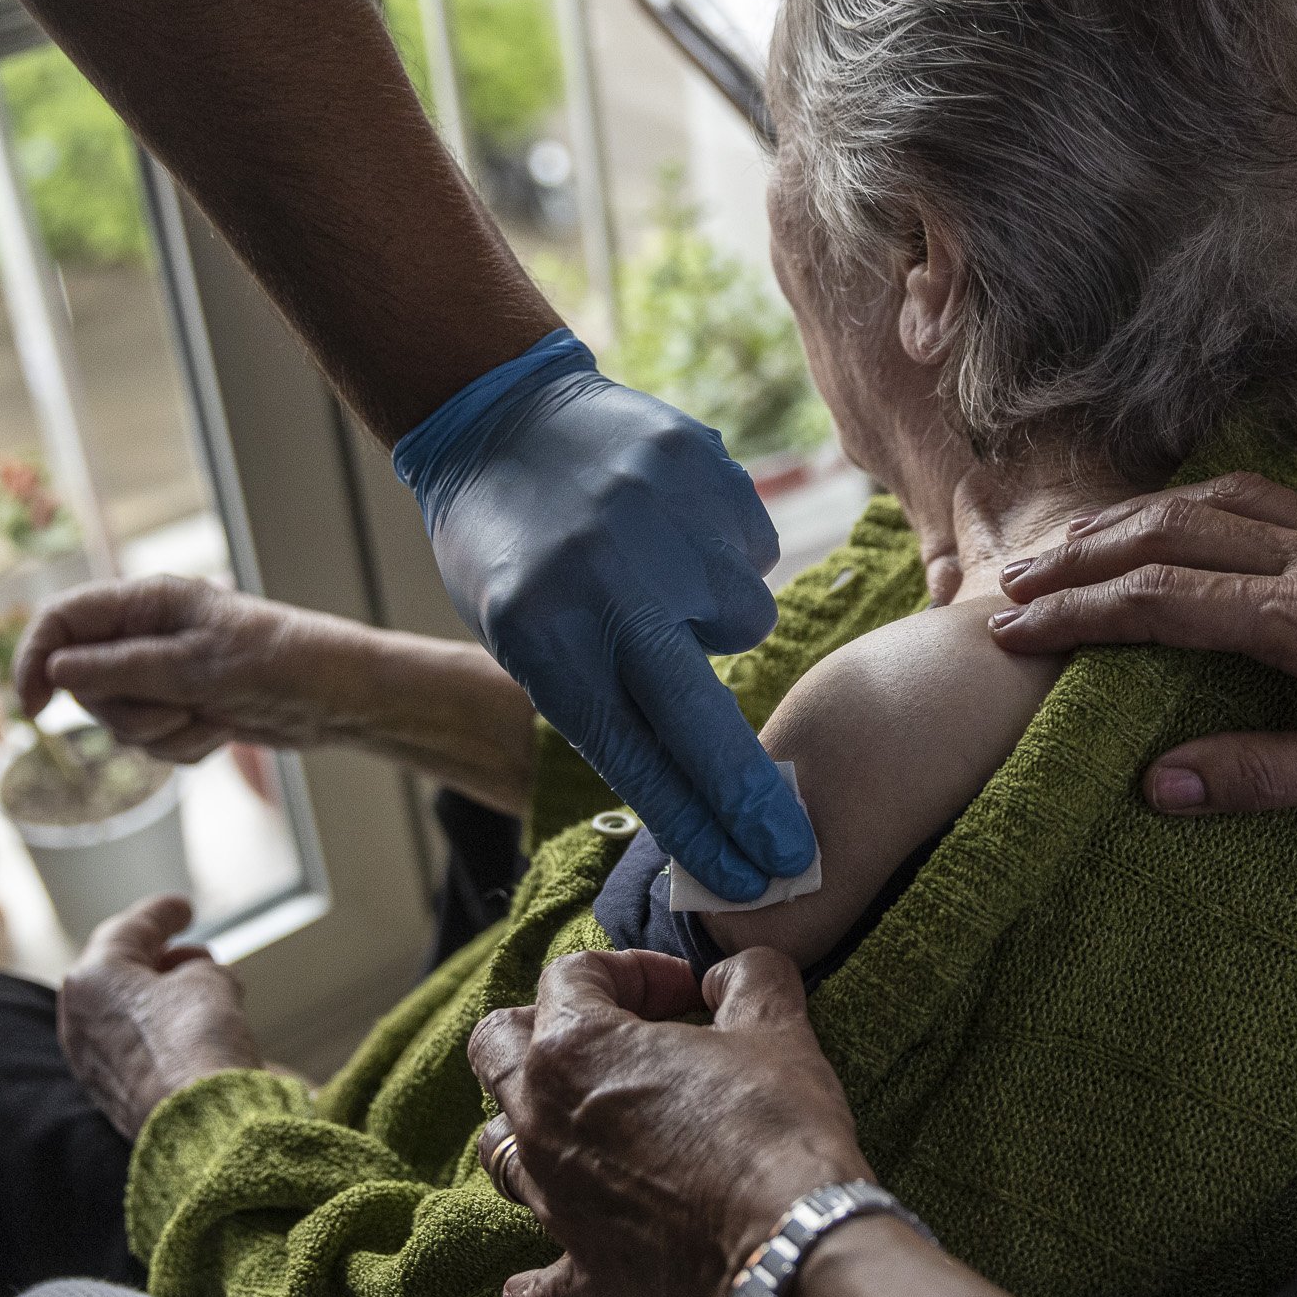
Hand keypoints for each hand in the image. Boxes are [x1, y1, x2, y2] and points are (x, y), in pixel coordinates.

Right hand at [14, 578, 339, 764]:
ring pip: (118, 722)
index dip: (35, 660)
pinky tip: (222, 730)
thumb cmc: (277, 662)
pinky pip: (152, 743)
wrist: (336, 698)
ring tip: (211, 716)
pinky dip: (183, 747)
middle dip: (127, 712)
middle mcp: (147, 634)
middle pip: (84, 684)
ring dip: (161, 734)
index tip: (34, 708)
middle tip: (180, 706)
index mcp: (147, 601)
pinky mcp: (182, 708)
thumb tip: (54, 669)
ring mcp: (164, 673)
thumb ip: (120, 667)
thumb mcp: (195, 665)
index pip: (60, 621)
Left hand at [57, 897, 262, 1137]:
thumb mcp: (210, 981)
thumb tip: (192, 978)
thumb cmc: (198, 1041)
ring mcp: (88, 1058)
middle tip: (195, 953)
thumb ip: (197, 968)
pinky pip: (131, 1045)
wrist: (199, 1122)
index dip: (164, 913)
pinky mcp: (106, 1092)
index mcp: (93, 975)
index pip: (131, 929)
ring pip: (124, 1011)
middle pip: (120, 972)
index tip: (185, 908)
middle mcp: (77, 1015)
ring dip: (161, 997)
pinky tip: (191, 1031)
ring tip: (204, 993)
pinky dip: (158, 1029)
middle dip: (160, 959)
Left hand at [405, 344, 811, 902]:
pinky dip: (723, 557)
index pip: (631, 756)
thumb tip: (704, 788)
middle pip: (699, 720)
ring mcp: (662, 521)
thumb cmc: (516, 554)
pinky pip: (752, 552)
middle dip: (748, 799)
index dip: (693, 826)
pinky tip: (672, 531)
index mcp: (543, 636)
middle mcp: (607, 583)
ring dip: (714, 618)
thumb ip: (606, 697)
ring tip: (657, 579)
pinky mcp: (706, 472)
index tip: (745, 877)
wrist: (506, 418)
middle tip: (791, 855)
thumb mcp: (524, 636)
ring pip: (743, 619)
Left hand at [466, 949, 869, 1296]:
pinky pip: (537, 1280)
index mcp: (573, 1047)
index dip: (633, 970)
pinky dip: (533, 1280)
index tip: (688, 992)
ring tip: (580, 1122)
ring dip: (526, 1123)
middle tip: (615, 1037)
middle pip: (494, 1048)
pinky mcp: (582, 1265)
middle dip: (541, 1025)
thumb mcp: (775, 1025)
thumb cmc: (775, 1125)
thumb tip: (730, 977)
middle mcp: (539, 1118)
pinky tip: (526, 1285)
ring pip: (496, 1147)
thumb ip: (746, 977)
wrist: (789, 1239)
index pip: (572, 975)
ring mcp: (553, 1197)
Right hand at [986, 473, 1296, 811]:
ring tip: (1068, 551)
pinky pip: (1261, 495)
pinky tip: (1177, 523)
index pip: (1165, 601)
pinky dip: (1195, 504)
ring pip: (1211, 499)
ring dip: (1129, 521)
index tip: (1010, 630)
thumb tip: (1160, 784)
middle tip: (1008, 584)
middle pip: (1170, 531)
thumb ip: (1271, 775)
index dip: (1078, 614)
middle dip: (1080, 556)